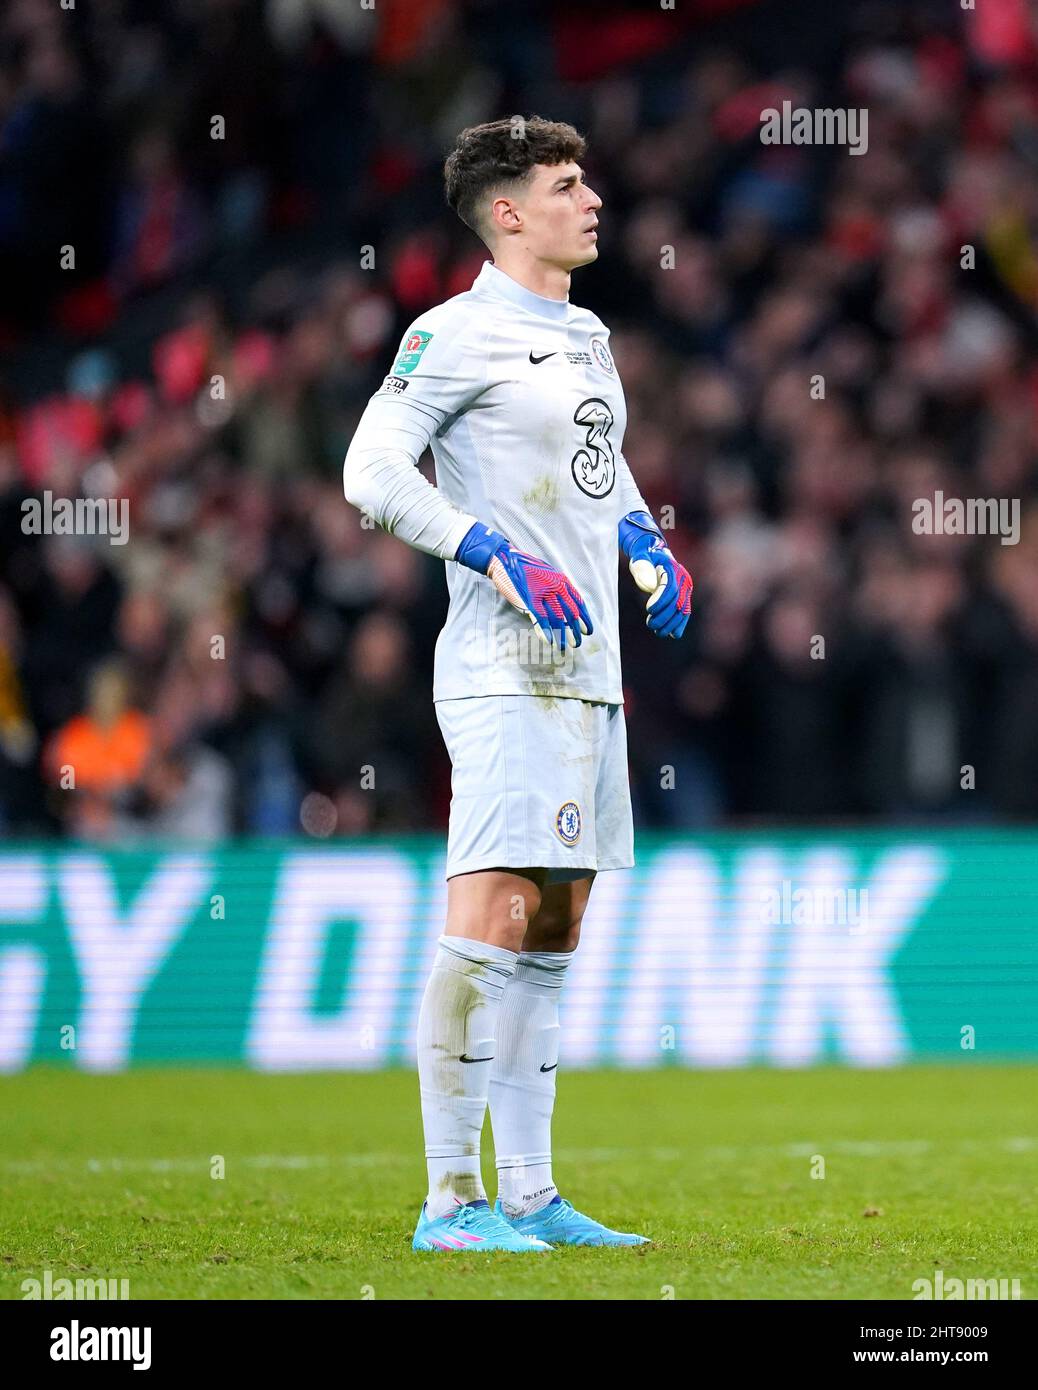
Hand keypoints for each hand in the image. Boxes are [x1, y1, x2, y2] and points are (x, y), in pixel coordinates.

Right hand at [456, 524, 591, 650]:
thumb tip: (565, 607)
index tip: (586, 631)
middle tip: (577, 643)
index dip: (584, 619)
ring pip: (557, 618)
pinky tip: (550, 641)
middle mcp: (556, 587)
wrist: (507, 560)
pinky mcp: (530, 599)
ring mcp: (543, 593)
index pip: (578, 603)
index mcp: (562, 581)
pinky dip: (546, 631)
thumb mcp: (547, 575)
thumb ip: (557, 588)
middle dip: (575, 631)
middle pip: (570, 613)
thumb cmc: (526, 570)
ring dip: (562, 635)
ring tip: (565, 647)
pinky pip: (541, 618)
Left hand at [620, 513, 692, 638]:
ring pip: (682, 609)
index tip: (649, 610)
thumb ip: (643, 568)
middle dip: (665, 616)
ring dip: (671, 623)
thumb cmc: (644, 556)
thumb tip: (650, 585)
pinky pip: (684, 612)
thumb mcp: (640, 558)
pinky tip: (673, 634)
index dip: (661, 601)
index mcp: (673, 568)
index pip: (670, 588)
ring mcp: (686, 588)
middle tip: (651, 624)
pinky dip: (679, 623)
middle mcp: (683, 579)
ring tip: (659, 632)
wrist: (654, 553)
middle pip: (677, 601)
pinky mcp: (684, 596)